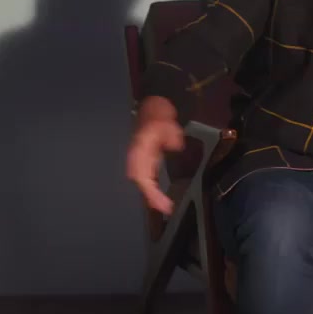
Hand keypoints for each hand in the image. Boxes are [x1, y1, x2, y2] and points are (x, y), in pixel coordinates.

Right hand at [126, 97, 185, 214]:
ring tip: (164, 207)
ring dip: (151, 195)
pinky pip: (147, 177)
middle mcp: (137, 156)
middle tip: (165, 208)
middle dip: (151, 197)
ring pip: (143, 181)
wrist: (152, 105)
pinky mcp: (146, 159)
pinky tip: (160, 197)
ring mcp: (140, 158)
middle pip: (141, 181)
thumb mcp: (165, 118)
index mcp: (140, 148)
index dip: (150, 190)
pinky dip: (153, 188)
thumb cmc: (158, 111)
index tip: (160, 200)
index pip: (141, 174)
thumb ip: (170, 132)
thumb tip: (175, 144)